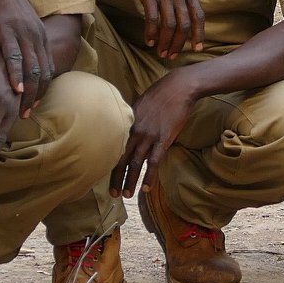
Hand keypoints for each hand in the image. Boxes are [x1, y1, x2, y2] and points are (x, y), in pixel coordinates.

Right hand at [0, 0, 52, 116]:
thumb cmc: (0, 2)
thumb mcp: (14, 24)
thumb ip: (16, 40)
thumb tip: (10, 57)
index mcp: (39, 34)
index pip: (47, 67)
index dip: (43, 88)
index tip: (35, 104)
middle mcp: (36, 35)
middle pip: (43, 72)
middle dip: (37, 95)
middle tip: (28, 113)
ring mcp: (24, 33)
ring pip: (32, 68)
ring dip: (28, 92)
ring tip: (22, 109)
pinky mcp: (9, 30)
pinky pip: (15, 57)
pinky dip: (17, 75)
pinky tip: (14, 90)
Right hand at [105, 0, 202, 58]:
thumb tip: (185, 12)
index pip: (198, 16)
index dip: (199, 34)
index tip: (197, 48)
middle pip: (184, 25)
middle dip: (179, 44)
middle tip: (172, 56)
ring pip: (169, 25)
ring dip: (165, 42)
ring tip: (161, 52)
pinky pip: (152, 19)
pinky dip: (151, 33)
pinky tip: (149, 41)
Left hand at [111, 70, 197, 195]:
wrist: (179, 88)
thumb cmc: (160, 93)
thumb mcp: (139, 104)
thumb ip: (132, 119)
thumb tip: (127, 129)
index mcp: (127, 122)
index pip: (114, 147)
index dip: (108, 163)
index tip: (104, 176)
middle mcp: (135, 131)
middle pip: (121, 159)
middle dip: (116, 178)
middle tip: (112, 194)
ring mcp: (149, 136)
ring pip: (136, 163)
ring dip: (131, 180)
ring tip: (127, 195)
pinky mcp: (164, 139)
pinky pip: (154, 161)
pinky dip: (149, 176)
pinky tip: (145, 187)